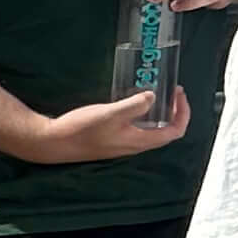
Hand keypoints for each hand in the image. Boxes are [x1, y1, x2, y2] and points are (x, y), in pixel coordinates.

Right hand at [25, 85, 188, 162]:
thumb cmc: (82, 129)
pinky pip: (137, 128)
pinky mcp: (112, 139)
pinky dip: (143, 115)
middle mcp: (134, 146)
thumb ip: (134, 106)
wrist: (54, 142)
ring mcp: (123, 144)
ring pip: (151, 130)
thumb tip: (154, 97)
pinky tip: (134, 102)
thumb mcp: (111, 113)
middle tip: (172, 91)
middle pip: (165, 132)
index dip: (183, 114)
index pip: (174, 132)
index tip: (179, 94)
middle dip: (174, 111)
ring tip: (157, 93)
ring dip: (159, 112)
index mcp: (139, 141)